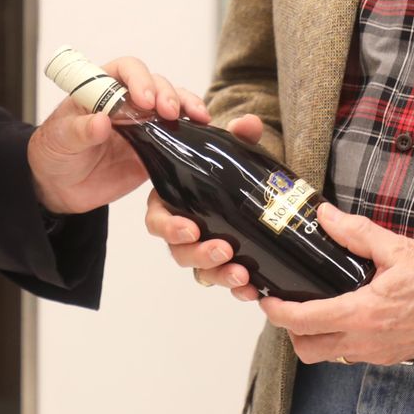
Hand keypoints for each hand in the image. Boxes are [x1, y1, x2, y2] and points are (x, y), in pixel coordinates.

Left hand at [28, 56, 207, 213]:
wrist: (59, 187)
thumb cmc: (54, 152)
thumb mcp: (60, 140)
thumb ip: (79, 131)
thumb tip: (101, 122)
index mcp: (101, 89)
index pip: (125, 70)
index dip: (138, 79)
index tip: (143, 100)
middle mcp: (126, 101)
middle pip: (155, 84)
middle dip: (166, 94)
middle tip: (169, 112)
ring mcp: (143, 124)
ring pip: (171, 104)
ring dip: (186, 105)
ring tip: (197, 116)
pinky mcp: (154, 148)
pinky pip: (177, 134)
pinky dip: (192, 130)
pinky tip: (203, 130)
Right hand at [144, 113, 267, 300]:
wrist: (255, 189)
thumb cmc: (230, 170)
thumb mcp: (233, 151)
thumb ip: (238, 136)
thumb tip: (248, 123)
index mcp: (173, 202)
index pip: (158, 221)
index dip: (170, 228)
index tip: (191, 228)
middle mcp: (183, 231)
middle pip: (180, 251)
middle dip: (200, 255)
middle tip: (224, 250)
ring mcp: (204, 252)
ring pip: (202, 271)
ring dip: (220, 275)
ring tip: (242, 274)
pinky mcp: (225, 266)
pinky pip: (226, 281)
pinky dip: (239, 288)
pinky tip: (254, 290)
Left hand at [258, 204, 413, 363]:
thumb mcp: (397, 248)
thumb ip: (356, 232)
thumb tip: (324, 215)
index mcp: (363, 313)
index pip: (303, 321)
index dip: (277, 312)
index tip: (266, 299)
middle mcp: (366, 340)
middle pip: (307, 349)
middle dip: (291, 330)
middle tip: (290, 304)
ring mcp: (378, 352)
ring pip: (329, 355)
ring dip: (315, 336)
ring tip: (316, 307)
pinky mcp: (390, 356)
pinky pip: (352, 354)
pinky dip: (339, 339)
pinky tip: (346, 313)